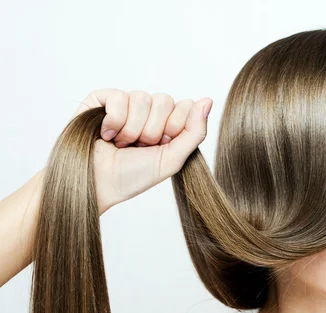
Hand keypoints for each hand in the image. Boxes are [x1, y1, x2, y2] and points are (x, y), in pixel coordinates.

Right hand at [71, 89, 212, 213]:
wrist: (99, 185)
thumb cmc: (134, 176)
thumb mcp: (173, 158)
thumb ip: (195, 131)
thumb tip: (207, 100)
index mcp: (167, 122)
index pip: (185, 105)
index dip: (175, 127)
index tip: (161, 145)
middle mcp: (148, 110)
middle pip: (164, 100)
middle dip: (152, 131)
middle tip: (139, 147)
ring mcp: (126, 103)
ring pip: (142, 98)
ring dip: (132, 130)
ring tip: (122, 144)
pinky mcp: (102, 99)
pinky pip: (119, 97)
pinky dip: (115, 121)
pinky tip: (107, 135)